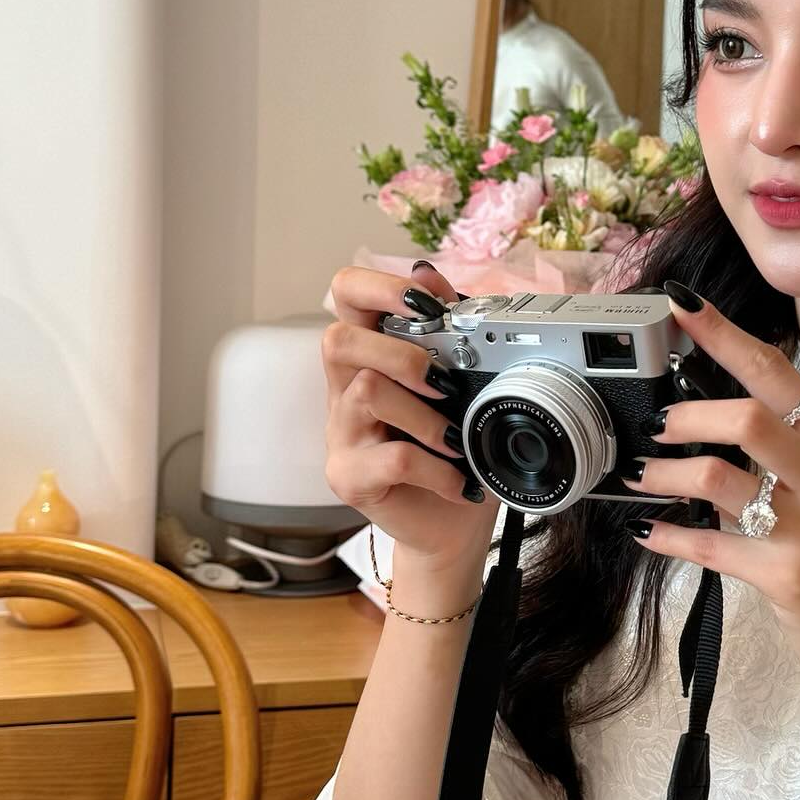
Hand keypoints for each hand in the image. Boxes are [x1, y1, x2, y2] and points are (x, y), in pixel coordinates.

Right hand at [322, 264, 496, 576]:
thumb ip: (446, 332)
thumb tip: (429, 274)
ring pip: (365, 391)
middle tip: (442, 383)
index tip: (426, 302)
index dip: (378, 285)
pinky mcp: (349, 478)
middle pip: (337, 339)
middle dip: (400, 352)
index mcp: (370, 355)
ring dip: (425, 416)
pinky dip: (437, 467)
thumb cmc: (454, 449)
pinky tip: (457, 480)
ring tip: (456, 440)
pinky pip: (392, 457)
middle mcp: (345, 390)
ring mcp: (342, 434)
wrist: (451, 525)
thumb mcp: (461, 385)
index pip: (346, 294)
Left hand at [624, 285, 799, 702]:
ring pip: (721, 477)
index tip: (680, 307)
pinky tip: (649, 531)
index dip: (725, 336)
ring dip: (666, 473)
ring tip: (640, 476)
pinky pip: (713, 545)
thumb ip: (793, 453)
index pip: (778, 374)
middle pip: (750, 416)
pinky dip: (672, 535)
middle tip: (655, 425)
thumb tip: (718, 416)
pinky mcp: (790, 574)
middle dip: (688, 416)